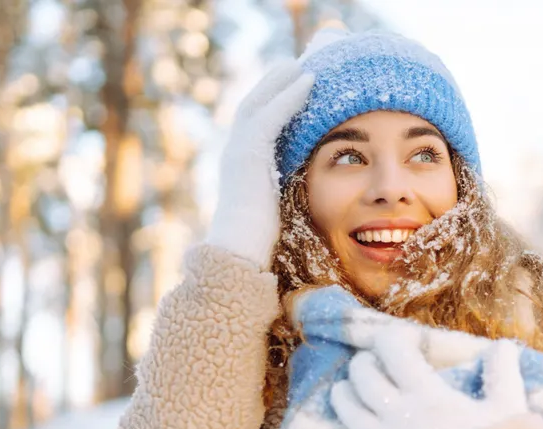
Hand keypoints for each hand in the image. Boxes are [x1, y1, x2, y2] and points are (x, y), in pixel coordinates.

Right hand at [204, 61, 314, 268]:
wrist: (241, 251)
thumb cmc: (260, 239)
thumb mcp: (275, 205)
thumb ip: (282, 188)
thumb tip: (302, 185)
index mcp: (241, 163)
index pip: (255, 121)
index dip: (271, 101)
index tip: (290, 85)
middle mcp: (235, 151)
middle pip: (252, 104)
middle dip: (272, 83)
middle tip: (294, 64)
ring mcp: (238, 151)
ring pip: (258, 104)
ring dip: (281, 82)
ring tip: (303, 66)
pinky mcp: (248, 155)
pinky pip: (269, 117)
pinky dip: (288, 98)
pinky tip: (307, 84)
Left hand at [306, 329, 529, 428]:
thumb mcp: (508, 410)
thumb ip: (502, 374)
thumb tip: (505, 345)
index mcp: (428, 393)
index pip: (392, 348)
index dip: (391, 341)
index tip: (403, 348)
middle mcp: (398, 413)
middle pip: (362, 373)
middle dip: (365, 365)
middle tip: (377, 371)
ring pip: (343, 405)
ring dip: (344, 395)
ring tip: (355, 397)